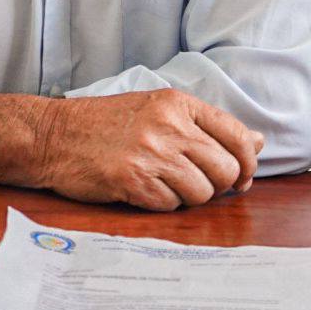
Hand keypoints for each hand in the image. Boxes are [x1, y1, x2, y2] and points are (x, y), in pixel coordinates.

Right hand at [36, 89, 264, 210]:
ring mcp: (150, 154)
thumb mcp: (159, 110)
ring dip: (191, 197)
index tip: (244, 177)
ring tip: (168, 186)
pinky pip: (171, 206)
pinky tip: (147, 191)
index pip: (236, 135)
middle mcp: (169, 126)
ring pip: (201, 192)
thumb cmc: (107, 123)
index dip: (248, 162)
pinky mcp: (132, 181)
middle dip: (220, 185)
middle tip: (201, 185)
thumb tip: (257, 142)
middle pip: (224, 168)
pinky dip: (164, 204)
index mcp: (179, 104)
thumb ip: (207, 126)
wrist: (53, 135)